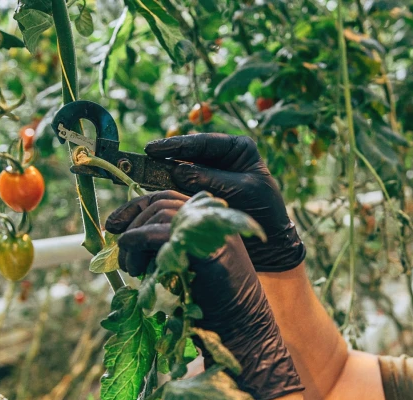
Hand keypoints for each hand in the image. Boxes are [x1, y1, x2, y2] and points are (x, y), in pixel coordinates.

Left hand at [107, 197, 303, 399]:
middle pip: (161, 203)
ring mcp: (211, 230)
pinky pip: (157, 233)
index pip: (168, 198)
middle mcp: (214, 218)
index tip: (113, 225)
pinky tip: (138, 270)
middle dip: (131, 223)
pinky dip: (137, 246)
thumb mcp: (186, 266)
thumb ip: (167, 246)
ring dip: (134, 240)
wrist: (241, 328)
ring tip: (133, 270)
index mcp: (212, 220)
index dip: (136, 207)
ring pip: (158, 214)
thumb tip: (125, 236)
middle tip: (120, 255)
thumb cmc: (212, 304)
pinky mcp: (203, 246)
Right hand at [141, 133, 305, 271]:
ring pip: (183, 170)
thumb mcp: (240, 191)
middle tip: (142, 160)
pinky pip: (183, 188)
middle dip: (165, 157)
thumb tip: (177, 170)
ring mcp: (212, 175)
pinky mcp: (204, 194)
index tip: (153, 149)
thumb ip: (209, 179)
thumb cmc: (264, 212)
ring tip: (141, 175)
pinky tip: (153, 193)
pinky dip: (169, 190)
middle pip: (188, 153)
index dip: (176, 145)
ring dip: (163, 174)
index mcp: (238, 148)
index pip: (202, 142)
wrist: (270, 243)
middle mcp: (223, 158)